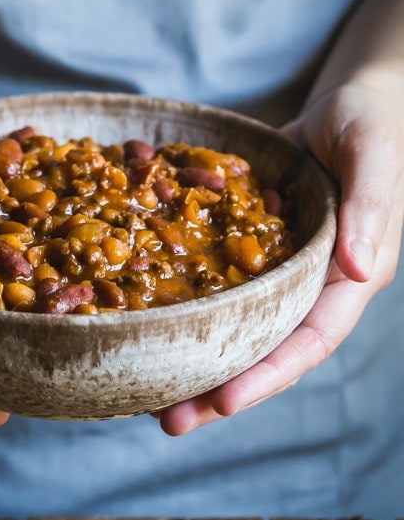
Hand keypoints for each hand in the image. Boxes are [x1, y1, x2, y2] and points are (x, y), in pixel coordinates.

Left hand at [158, 76, 403, 435]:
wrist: (349, 100)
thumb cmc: (369, 122)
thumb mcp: (371, 154)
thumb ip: (370, 207)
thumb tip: (360, 270)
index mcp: (350, 276)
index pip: (311, 340)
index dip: (269, 375)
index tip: (223, 401)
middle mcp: (314, 284)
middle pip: (267, 350)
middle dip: (221, 388)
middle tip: (167, 419)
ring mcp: (281, 270)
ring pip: (239, 328)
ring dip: (198, 360)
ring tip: (147, 394)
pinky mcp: (254, 250)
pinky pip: (221, 287)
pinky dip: (191, 309)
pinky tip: (147, 323)